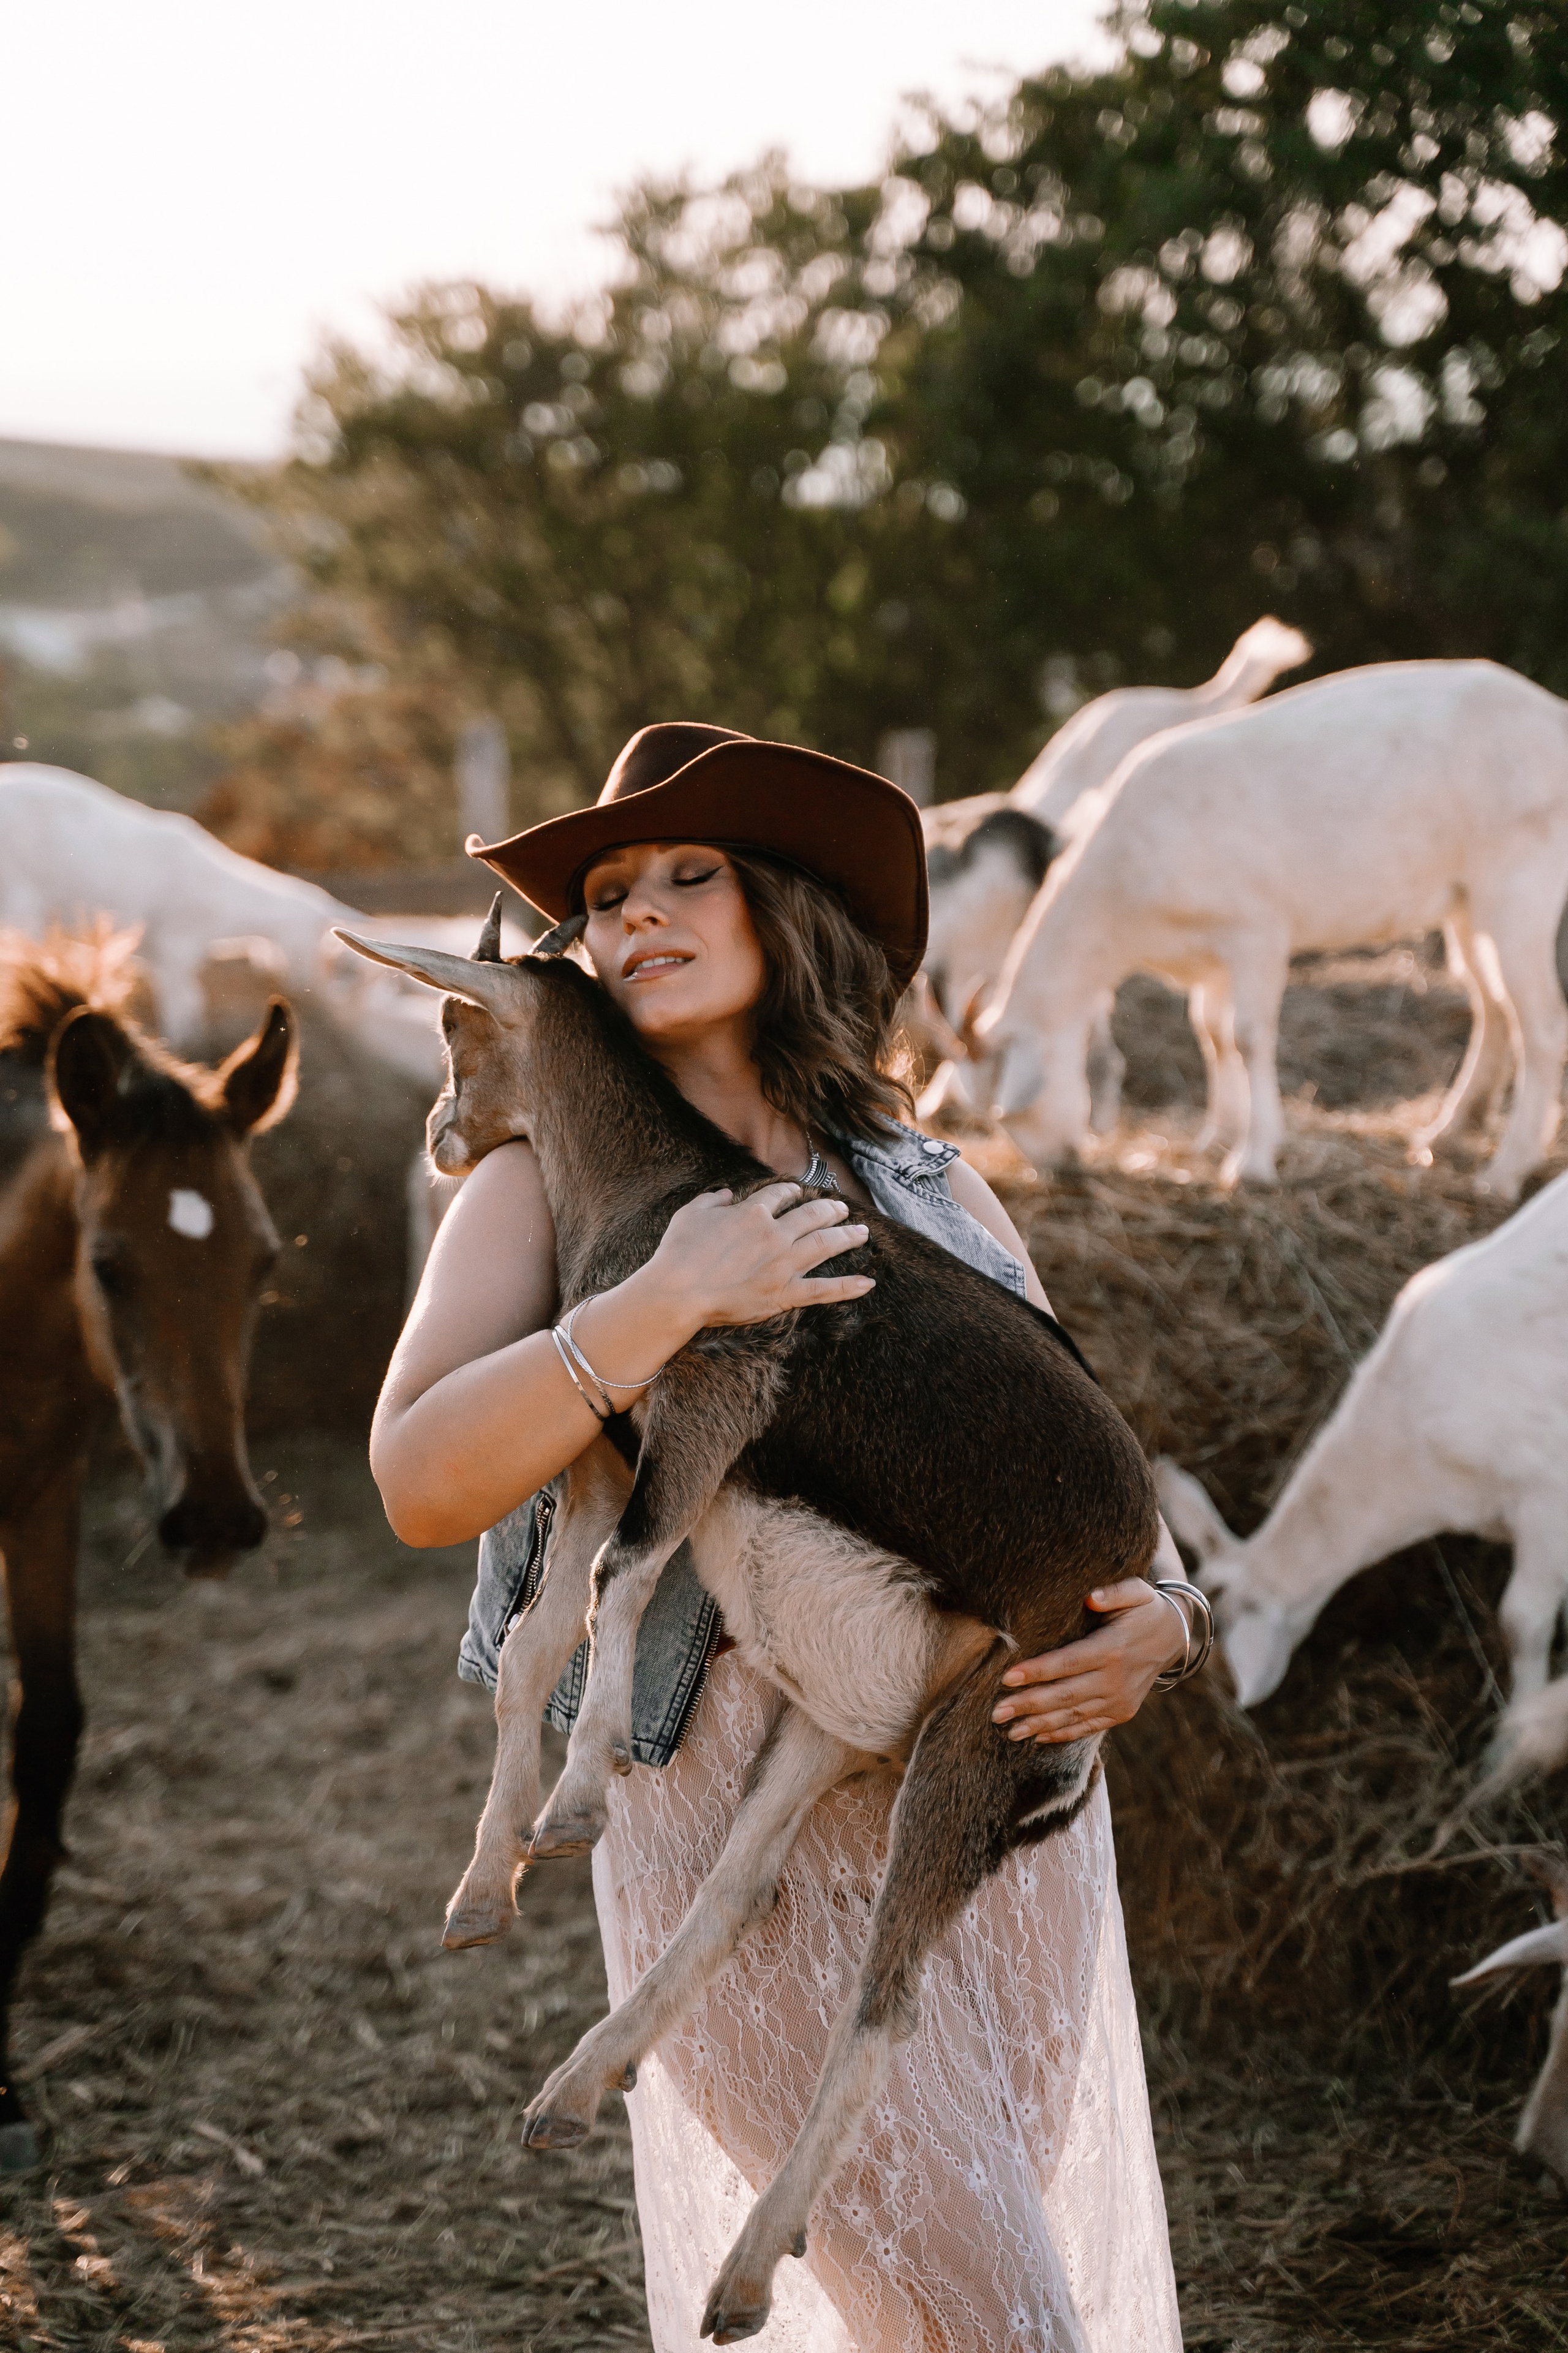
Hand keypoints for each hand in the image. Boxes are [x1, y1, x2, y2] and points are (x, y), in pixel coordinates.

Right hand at [643, 1182, 873, 1333]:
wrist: (678, 1292)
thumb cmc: (678, 1253)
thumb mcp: (690, 1214)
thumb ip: (711, 1200)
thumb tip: (725, 1193)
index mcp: (752, 1213)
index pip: (779, 1196)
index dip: (791, 1192)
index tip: (798, 1192)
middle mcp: (774, 1234)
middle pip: (811, 1215)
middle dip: (829, 1210)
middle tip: (841, 1209)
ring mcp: (783, 1264)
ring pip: (825, 1244)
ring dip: (847, 1236)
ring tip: (862, 1232)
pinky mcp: (785, 1294)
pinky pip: (824, 1290)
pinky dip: (848, 1287)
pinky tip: (868, 1283)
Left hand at [990, 1580, 1187, 1743]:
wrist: (1174, 1636)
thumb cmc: (1144, 1609)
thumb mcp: (1135, 1591)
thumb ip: (1114, 1592)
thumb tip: (1090, 1597)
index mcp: (1111, 1649)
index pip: (1067, 1663)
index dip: (1037, 1672)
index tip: (1007, 1678)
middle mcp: (1115, 1679)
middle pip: (1064, 1695)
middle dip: (1028, 1705)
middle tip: (996, 1713)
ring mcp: (1119, 1700)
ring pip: (1073, 1716)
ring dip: (1039, 1725)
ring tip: (1010, 1731)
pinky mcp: (1121, 1712)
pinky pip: (1089, 1727)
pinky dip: (1063, 1733)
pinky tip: (1038, 1737)